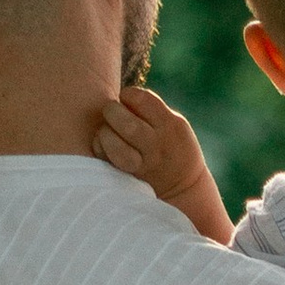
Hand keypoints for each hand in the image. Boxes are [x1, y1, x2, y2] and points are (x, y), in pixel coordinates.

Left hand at [96, 87, 232, 243]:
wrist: (184, 188)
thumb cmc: (172, 146)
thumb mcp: (174, 124)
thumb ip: (151, 110)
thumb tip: (119, 97)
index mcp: (170, 125)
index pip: (141, 99)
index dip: (129, 95)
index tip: (129, 101)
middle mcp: (156, 146)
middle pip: (125, 123)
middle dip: (112, 111)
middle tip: (112, 113)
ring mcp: (141, 164)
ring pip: (113, 143)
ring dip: (104, 132)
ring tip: (108, 130)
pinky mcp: (128, 176)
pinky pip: (106, 158)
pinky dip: (100, 148)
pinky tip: (107, 146)